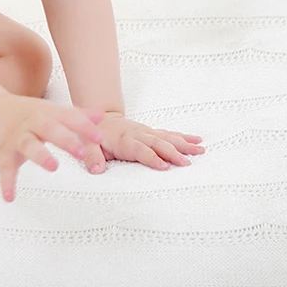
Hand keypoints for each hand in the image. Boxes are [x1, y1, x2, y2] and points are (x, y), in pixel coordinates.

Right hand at [0, 93, 104, 201]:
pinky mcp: (3, 153)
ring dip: (41, 155)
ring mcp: (16, 137)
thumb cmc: (22, 113)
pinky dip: (6, 182)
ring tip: (53, 167)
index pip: (67, 117)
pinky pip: (5, 168)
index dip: (83, 127)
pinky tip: (9, 197)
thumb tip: (100, 117)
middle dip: (66, 139)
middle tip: (82, 152)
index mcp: (46, 113)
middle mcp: (31, 123)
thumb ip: (74, 115)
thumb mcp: (48, 109)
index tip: (99, 137)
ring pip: (29, 144)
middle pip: (50, 129)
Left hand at [80, 111, 205, 174]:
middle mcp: (137, 134)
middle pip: (157, 144)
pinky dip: (183, 137)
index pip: (139, 150)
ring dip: (183, 144)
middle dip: (172, 153)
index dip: (151, 157)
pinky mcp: (150, 132)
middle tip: (186, 164)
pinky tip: (197, 141)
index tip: (164, 166)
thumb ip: (91, 156)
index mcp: (123, 140)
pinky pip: (168, 134)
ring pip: (166, 137)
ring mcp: (145, 132)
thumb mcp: (86, 144)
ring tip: (200, 150)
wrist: (98, 116)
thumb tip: (95, 169)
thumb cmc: (93, 134)